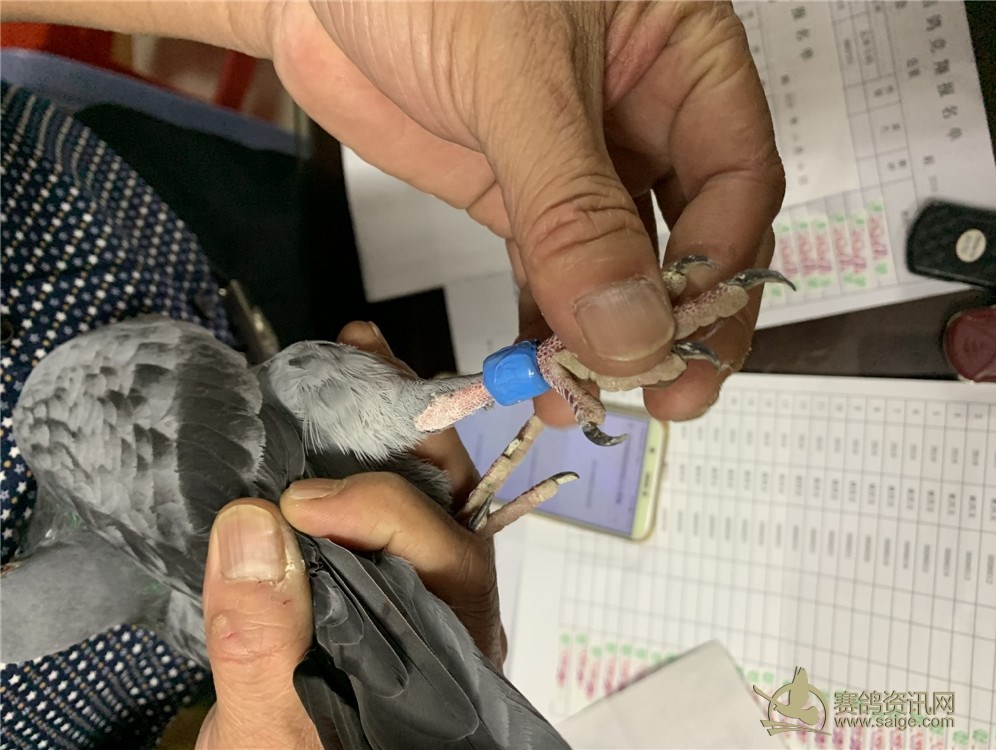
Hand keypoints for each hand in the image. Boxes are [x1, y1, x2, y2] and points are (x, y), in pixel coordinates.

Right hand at [193, 323, 502, 748]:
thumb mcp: (269, 732)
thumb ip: (263, 643)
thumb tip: (254, 520)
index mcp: (447, 647)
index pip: (441, 555)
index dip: (375, 511)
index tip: (294, 502)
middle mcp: (448, 607)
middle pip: (450, 497)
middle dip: (409, 421)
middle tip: (362, 350)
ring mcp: (417, 584)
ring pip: (422, 486)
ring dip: (387, 420)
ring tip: (350, 353)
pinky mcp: (376, 573)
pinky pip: (380, 498)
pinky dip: (355, 450)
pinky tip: (318, 412)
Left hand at [266, 1, 784, 420]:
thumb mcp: (516, 74)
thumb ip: (572, 206)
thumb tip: (632, 327)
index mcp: (679, 57)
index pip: (734, 178)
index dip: (718, 264)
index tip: (676, 332)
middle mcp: (638, 116)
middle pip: (691, 236)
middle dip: (680, 322)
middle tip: (669, 395)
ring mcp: (572, 161)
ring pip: (615, 268)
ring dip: (604, 339)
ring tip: (583, 396)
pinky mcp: (510, 193)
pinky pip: (546, 272)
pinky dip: (544, 326)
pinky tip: (540, 370)